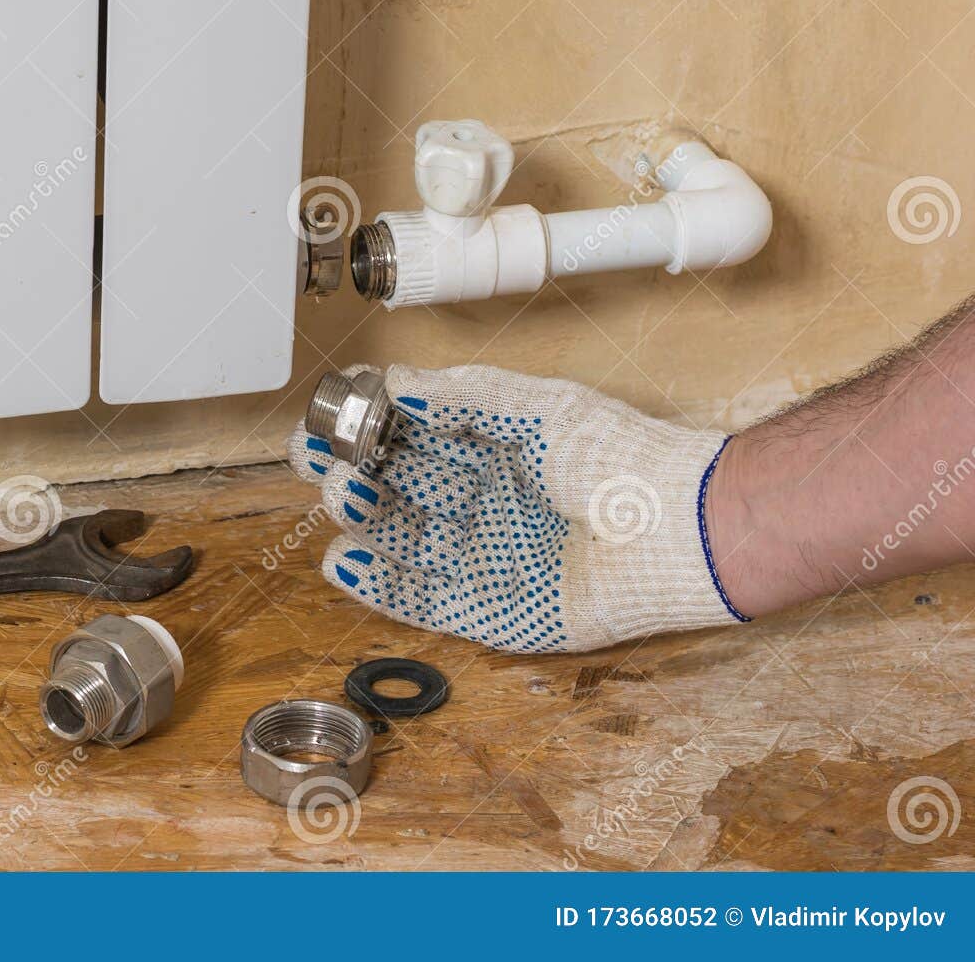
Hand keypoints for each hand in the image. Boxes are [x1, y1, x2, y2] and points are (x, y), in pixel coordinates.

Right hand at [288, 364, 746, 653]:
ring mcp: (488, 559)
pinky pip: (422, 602)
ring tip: (338, 494)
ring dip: (364, 518)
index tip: (331, 415)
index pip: (416, 437)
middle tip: (322, 457)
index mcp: (498, 451)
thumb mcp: (535, 409)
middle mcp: (487, 504)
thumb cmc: (619, 460)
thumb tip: (396, 384)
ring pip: (404, 541)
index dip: (371, 427)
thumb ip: (462, 397)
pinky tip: (342, 560)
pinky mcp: (493, 613)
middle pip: (401, 488)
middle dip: (356, 471)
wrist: (675, 531)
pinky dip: (379, 585)